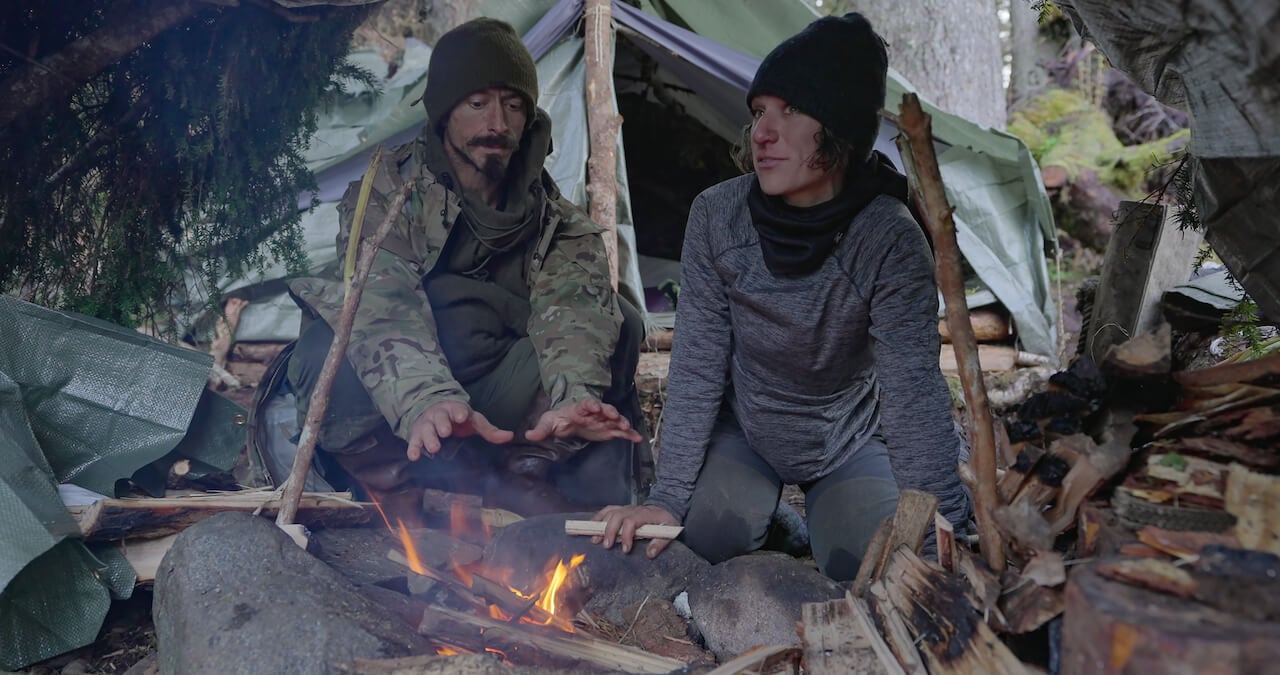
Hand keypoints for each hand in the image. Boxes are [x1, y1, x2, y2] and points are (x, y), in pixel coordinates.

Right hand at [407, 400, 513, 459]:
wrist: (432, 409)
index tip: (461, 416)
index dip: (458, 411)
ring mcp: (427, 424)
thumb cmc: (457, 418)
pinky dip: (413, 448)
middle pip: (439, 418)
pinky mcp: (417, 434)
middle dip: (442, 424)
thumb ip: (490, 430)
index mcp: (455, 409)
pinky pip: (414, 440)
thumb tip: (510, 436)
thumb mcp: (474, 422)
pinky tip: (413, 457)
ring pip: (426, 429)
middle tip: (445, 432)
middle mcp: (439, 414)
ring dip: (429, 438)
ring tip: (434, 448)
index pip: (457, 408)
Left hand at [525, 398, 642, 443]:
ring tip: (628, 428)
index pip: (586, 404)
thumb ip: (540, 430)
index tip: (595, 407)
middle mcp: (594, 413)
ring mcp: (603, 421)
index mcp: (579, 408)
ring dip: (621, 422)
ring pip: (615, 420)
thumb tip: (528, 436)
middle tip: (614, 416)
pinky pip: (620, 432)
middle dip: (610, 412)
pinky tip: (638, 439)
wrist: (568, 422)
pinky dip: (629, 434)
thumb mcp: (548, 423)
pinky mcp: (608, 430)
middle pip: (604, 410)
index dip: (591, 405)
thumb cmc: (558, 420)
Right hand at [591, 504, 679, 557]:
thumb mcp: (670, 531)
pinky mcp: (621, 509)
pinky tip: (592, 527)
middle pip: (617, 516)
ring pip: (610, 513)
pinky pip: (607, 510)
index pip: (631, 521)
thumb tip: (650, 554)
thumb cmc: (666, 521)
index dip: (626, 535)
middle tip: (607, 546)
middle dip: (610, 531)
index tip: (626, 550)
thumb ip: (661, 542)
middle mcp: (633, 509)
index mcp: (645, 514)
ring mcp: (625, 508)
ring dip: (601, 526)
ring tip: (595, 540)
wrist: (664, 509)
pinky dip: (598, 517)